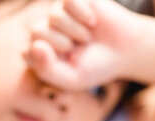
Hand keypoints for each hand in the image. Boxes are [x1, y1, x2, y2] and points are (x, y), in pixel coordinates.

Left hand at [24, 0, 142, 90]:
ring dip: (76, 31)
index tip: (67, 65)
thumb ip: (47, 69)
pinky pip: (69, 1)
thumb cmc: (95, 67)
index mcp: (39, 52)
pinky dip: (84, 14)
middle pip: (37, 31)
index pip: (28, 53)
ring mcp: (58, 12)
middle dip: (62, 44)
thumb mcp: (71, 78)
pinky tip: (92, 21)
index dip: (50, 60)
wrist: (125, 50)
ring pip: (54, 16)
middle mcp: (45, 30)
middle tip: (78, 49)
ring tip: (86, 37)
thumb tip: (33, 46)